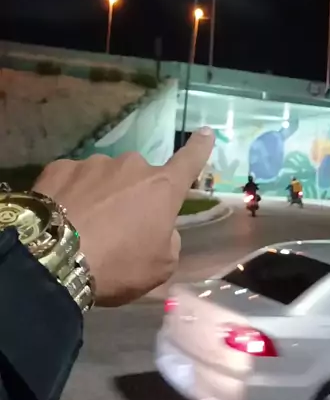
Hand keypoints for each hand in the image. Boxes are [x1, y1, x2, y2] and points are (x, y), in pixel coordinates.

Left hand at [34, 128, 214, 306]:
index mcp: (162, 188)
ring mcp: (93, 163)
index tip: (206, 132)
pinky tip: (62, 218)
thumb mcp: (160, 267)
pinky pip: (73, 180)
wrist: (53, 260)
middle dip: (133, 195)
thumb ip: (168, 241)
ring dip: (101, 195)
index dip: (199, 147)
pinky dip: (71, 195)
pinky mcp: (60, 168)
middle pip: (139, 178)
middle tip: (118, 228)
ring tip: (85, 227)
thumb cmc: (118, 266)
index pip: (189, 161)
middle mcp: (131, 166)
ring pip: (104, 178)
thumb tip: (160, 228)